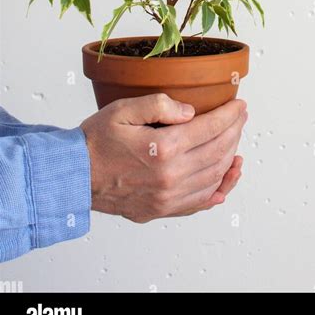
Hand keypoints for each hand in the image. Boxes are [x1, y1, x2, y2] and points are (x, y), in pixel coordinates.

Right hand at [80, 94, 246, 221]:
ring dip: (231, 157)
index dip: (230, 115)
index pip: (211, 129)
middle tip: (241, 118)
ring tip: (237, 141)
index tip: (240, 105)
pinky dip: (219, 188)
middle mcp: (170, 177)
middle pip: (218, 152)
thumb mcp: (124, 109)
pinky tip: (226, 176)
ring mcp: (167, 197)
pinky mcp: (162, 210)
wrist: (74, 176)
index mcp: (163, 149)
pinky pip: (200, 201)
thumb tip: (191, 111)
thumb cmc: (96, 141)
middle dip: (234, 132)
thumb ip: (160, 105)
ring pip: (214, 177)